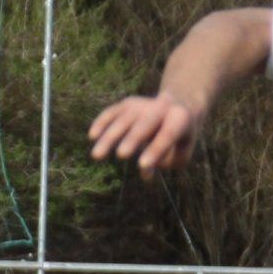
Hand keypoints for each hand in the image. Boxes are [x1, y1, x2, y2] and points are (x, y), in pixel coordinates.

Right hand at [88, 93, 202, 177]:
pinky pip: (111, 112)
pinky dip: (101, 122)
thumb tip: (144, 170)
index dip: (155, 150)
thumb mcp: (180, 152)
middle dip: (132, 139)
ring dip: (109, 137)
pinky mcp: (127, 104)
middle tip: (122, 156)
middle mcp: (159, 107)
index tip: (142, 166)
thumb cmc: (179, 139)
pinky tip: (92, 136)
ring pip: (123, 119)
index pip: (167, 135)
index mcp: (179, 118)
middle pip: (144, 124)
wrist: (176, 107)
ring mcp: (141, 104)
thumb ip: (166, 161)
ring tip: (97, 156)